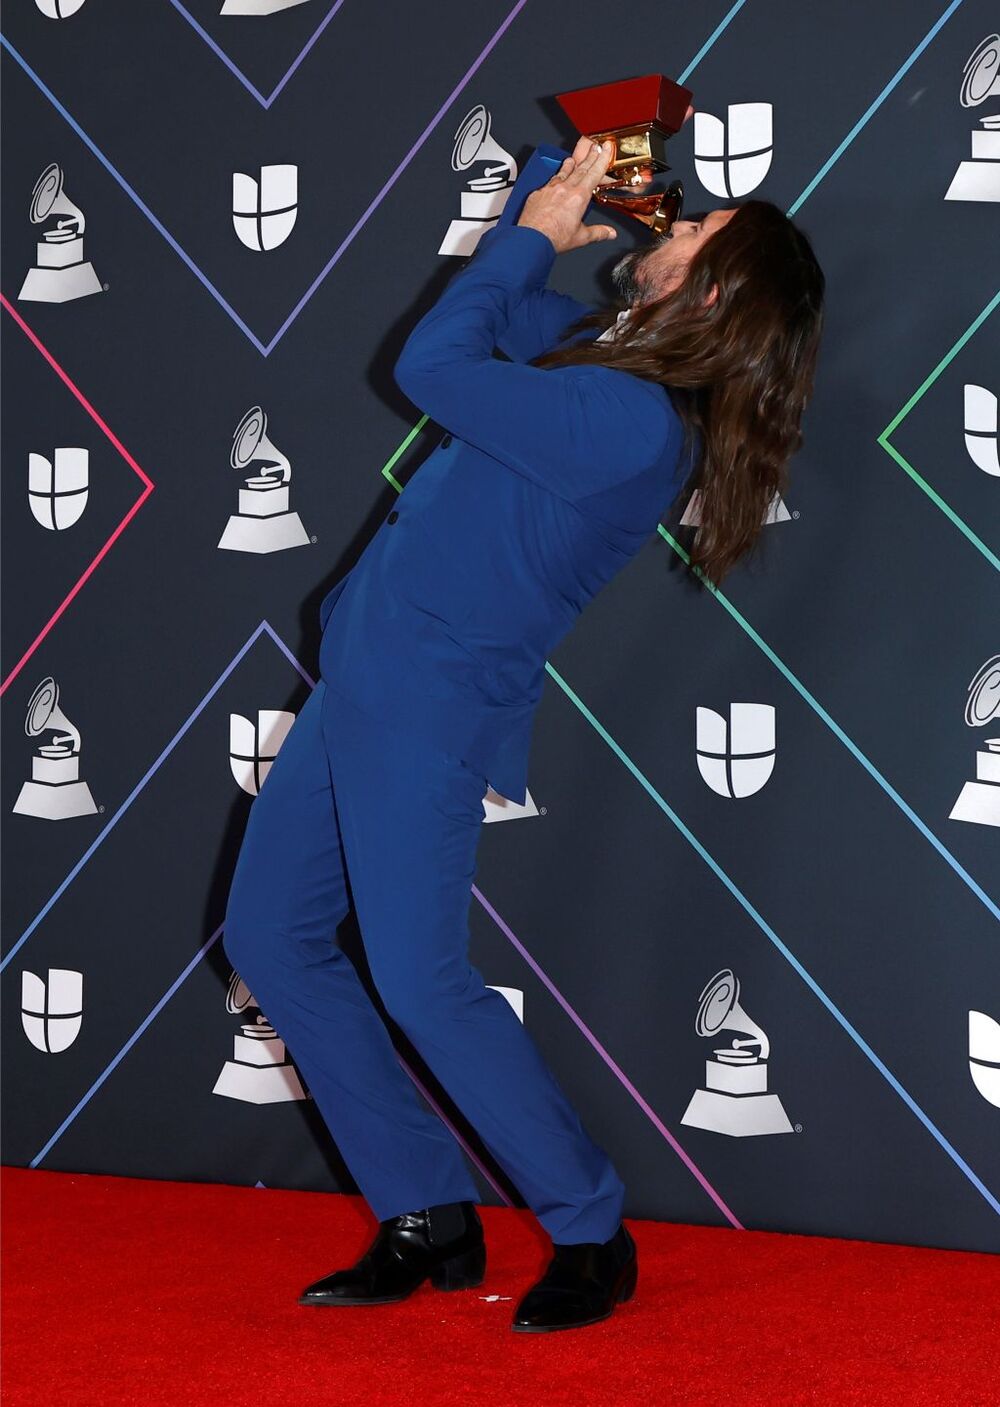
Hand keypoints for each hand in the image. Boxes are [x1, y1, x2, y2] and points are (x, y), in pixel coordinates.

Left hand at [516, 135, 619, 253]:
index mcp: (579, 197)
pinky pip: (549, 181)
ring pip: (563, 172)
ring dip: (570, 164)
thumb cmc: (553, 238)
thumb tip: (609, 233)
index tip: (606, 148)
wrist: (532, 240)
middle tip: (594, 147)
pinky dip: (555, 177)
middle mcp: (565, 189)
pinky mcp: (538, 193)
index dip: (602, 159)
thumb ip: (597, 232)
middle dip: (589, 156)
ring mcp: (550, 189)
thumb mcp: (581, 237)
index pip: (594, 173)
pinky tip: (555, 178)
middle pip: (580, 168)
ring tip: (574, 158)